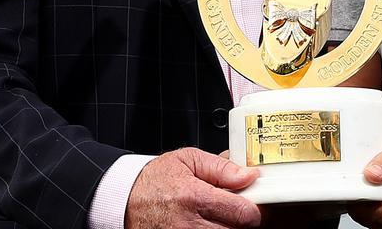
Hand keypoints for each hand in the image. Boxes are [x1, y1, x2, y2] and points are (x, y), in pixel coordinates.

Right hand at [124, 147, 261, 228]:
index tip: (253, 201)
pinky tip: (212, 223)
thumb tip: (248, 175)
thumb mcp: (188, 160)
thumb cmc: (155, 180)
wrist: (125, 200)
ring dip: (230, 228)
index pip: (243, 213)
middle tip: (239, 209)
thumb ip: (221, 167)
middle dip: (244, 220)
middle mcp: (190, 225)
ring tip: (223, 216)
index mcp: (194, 198)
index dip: (255, 208)